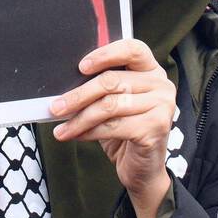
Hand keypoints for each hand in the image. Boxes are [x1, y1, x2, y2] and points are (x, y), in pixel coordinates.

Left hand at [49, 39, 175, 217]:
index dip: (105, 54)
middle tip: (55, 107)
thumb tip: (63, 85)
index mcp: (151, 70)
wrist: (143, 169)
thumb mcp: (113, 104)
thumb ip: (100, 89)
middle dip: (78, 95)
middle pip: (112, 81)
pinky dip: (89, 132)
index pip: (131, 48)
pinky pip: (113, 126)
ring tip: (61, 128)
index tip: (81, 66)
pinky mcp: (155, 127)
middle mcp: (161, 85)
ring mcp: (162, 106)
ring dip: (79, 118)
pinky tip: (75, 136)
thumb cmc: (125, 131)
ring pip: (109, 105)